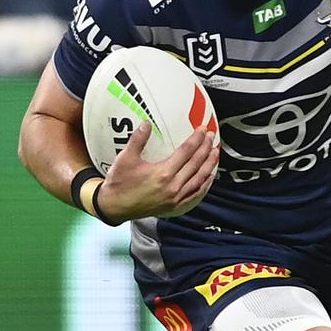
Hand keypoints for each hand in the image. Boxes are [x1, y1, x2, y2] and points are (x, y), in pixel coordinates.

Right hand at [98, 123, 219, 223]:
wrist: (114, 207)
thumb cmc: (119, 183)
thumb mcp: (125, 158)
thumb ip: (138, 139)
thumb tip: (146, 123)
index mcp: (163, 173)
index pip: (186, 152)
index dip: (196, 139)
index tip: (203, 129)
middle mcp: (173, 186)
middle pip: (196, 164)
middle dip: (206, 148)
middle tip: (212, 136)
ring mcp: (175, 198)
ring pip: (199, 179)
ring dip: (209, 165)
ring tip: (215, 153)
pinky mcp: (174, 206)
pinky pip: (194, 194)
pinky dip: (204, 184)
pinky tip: (209, 177)